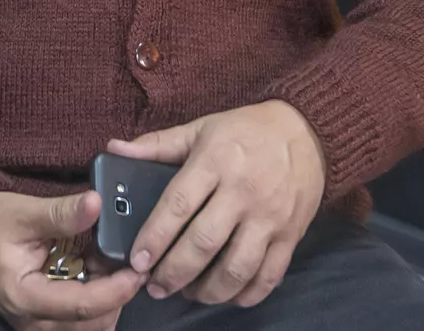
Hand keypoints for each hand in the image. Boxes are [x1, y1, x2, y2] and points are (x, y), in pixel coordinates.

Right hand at [0, 190, 146, 329]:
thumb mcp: (23, 212)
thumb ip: (62, 213)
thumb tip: (97, 202)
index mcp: (25, 299)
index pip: (82, 306)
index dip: (116, 290)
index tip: (138, 269)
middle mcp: (32, 321)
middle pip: (92, 324)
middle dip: (116, 296)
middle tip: (128, 262)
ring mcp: (38, 324)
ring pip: (90, 327)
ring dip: (109, 301)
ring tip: (111, 266)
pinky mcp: (43, 318)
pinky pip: (80, 322)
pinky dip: (97, 303)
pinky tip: (98, 274)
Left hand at [108, 100, 325, 307]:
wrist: (308, 133)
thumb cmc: (247, 131)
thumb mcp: (201, 128)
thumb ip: (158, 144)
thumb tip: (114, 149)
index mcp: (216, 161)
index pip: (178, 205)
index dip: (154, 237)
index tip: (137, 260)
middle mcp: (244, 192)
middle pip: (204, 244)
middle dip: (174, 273)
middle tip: (155, 285)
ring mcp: (270, 217)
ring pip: (236, 268)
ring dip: (207, 290)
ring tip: (187, 292)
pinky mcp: (292, 235)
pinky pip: (268, 276)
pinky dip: (245, 295)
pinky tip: (226, 294)